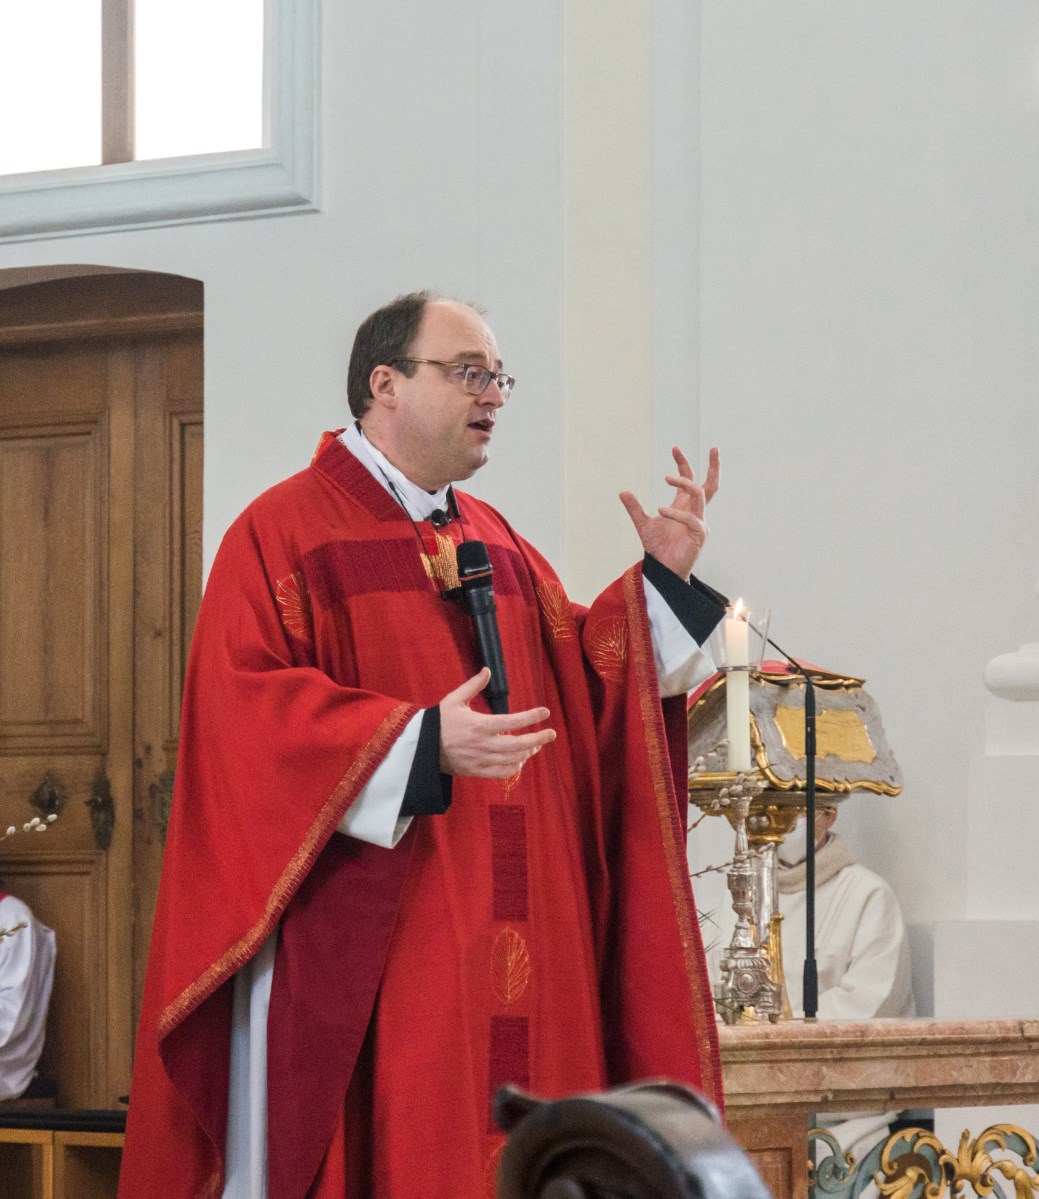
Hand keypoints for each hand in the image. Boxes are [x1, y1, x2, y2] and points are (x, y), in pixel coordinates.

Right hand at [439, 669, 556, 777]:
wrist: (423, 748)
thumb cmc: (439, 722)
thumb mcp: (454, 700)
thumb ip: (473, 685)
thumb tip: (487, 670)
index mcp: (479, 725)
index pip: (512, 721)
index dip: (531, 717)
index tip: (546, 712)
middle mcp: (483, 744)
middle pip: (518, 744)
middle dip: (538, 738)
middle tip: (552, 733)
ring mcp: (481, 760)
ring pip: (513, 759)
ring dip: (528, 752)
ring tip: (536, 744)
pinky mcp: (477, 771)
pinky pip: (502, 772)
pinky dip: (514, 767)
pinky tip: (520, 759)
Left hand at [619, 446, 718, 578]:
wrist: (662, 569)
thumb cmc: (658, 548)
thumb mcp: (643, 524)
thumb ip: (635, 509)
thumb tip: (623, 492)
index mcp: (684, 506)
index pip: (689, 479)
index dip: (683, 464)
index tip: (674, 448)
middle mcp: (695, 511)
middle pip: (710, 485)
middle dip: (714, 466)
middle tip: (714, 448)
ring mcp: (699, 522)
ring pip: (700, 494)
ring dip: (684, 483)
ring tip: (666, 477)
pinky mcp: (699, 534)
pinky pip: (691, 518)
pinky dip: (676, 513)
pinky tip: (660, 511)